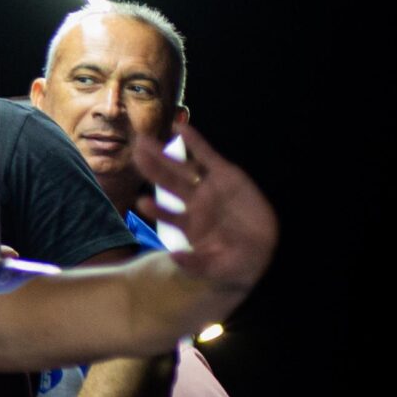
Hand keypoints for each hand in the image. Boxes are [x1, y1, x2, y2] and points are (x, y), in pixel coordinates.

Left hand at [132, 126, 275, 296]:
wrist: (264, 253)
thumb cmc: (236, 262)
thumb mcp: (215, 268)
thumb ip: (195, 264)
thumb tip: (173, 257)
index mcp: (188, 224)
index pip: (165, 213)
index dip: (155, 208)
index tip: (141, 202)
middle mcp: (194, 203)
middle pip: (167, 182)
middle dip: (149, 167)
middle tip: (131, 153)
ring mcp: (209, 188)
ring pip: (182, 167)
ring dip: (163, 153)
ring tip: (143, 140)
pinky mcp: (227, 176)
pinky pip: (208, 156)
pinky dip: (195, 142)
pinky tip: (181, 128)